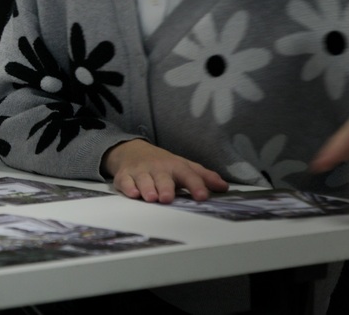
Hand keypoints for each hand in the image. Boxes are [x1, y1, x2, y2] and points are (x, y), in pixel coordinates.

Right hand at [103, 139, 228, 202]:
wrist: (131, 150)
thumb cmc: (162, 164)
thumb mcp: (184, 166)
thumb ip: (203, 177)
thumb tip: (224, 187)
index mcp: (175, 167)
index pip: (188, 175)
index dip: (196, 185)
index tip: (202, 197)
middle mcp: (158, 168)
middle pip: (163, 178)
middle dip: (165, 187)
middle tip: (168, 198)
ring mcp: (140, 171)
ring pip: (143, 180)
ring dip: (147, 188)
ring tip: (152, 198)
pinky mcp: (124, 175)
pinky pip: (125, 181)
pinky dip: (128, 187)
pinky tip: (132, 193)